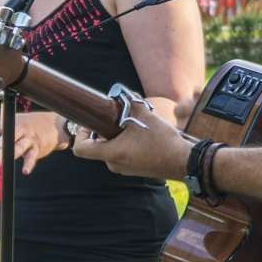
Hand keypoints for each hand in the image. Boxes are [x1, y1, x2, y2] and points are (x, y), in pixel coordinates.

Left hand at [0, 109, 63, 173]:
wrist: (54, 125)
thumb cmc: (28, 125)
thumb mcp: (11, 125)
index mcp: (12, 123)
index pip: (0, 123)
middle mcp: (21, 130)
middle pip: (12, 133)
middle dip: (5, 139)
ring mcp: (29, 139)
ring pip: (21, 146)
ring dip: (15, 151)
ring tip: (8, 158)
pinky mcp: (37, 148)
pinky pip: (32, 157)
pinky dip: (29, 164)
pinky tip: (25, 171)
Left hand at [71, 108, 195, 179]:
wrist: (182, 161)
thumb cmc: (163, 141)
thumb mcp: (146, 116)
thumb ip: (131, 102)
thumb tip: (123, 92)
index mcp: (112, 153)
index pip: (81, 149)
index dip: (80, 134)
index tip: (90, 123)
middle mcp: (114, 164)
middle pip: (97, 146)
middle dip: (104, 130)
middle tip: (117, 116)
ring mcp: (124, 169)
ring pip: (111, 149)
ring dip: (117, 136)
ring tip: (132, 124)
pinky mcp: (134, 169)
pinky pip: (122, 154)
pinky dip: (126, 143)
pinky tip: (141, 133)